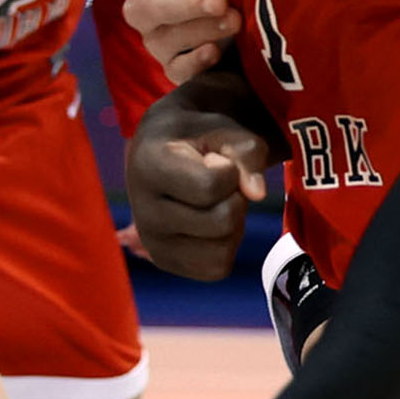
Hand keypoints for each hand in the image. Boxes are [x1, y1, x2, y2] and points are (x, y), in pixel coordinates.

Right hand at [123, 88, 271, 278]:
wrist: (164, 152)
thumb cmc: (197, 138)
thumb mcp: (223, 130)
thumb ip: (247, 152)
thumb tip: (257, 194)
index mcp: (148, 167)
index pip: (210, 186)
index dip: (229, 171)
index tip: (213, 158)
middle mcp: (142, 211)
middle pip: (222, 221)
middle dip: (235, 199)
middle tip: (219, 182)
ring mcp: (152, 242)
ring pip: (222, 251)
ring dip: (232, 224)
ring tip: (213, 201)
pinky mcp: (165, 262)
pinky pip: (218, 268)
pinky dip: (225, 245)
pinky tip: (209, 221)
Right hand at [127, 0, 239, 81]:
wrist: (241, 19)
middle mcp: (142, 8)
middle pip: (152, 7)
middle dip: (189, 4)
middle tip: (219, 2)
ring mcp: (155, 40)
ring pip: (166, 39)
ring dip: (203, 29)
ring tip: (234, 20)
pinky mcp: (172, 67)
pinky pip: (177, 68)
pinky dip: (196, 61)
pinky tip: (214, 51)